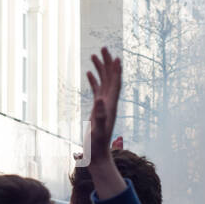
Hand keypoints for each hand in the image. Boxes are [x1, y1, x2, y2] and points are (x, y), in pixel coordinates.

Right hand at [84, 47, 121, 165]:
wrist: (98, 155)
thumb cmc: (96, 145)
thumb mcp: (97, 130)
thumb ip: (99, 116)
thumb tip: (100, 99)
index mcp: (111, 106)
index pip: (115, 84)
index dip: (116, 71)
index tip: (115, 57)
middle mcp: (109, 103)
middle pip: (111, 79)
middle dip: (107, 63)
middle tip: (103, 48)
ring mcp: (104, 105)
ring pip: (104, 82)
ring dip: (100, 69)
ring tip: (94, 55)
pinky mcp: (98, 108)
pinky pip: (97, 90)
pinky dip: (94, 80)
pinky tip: (89, 73)